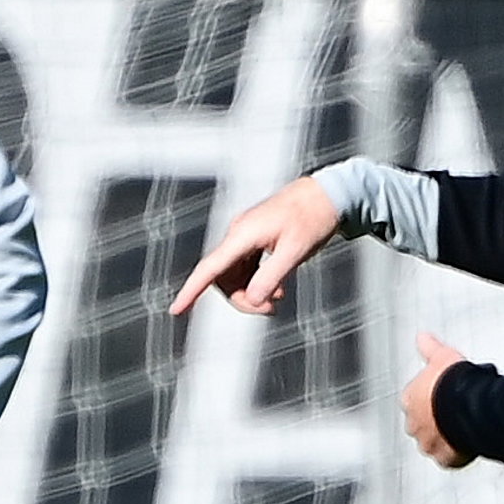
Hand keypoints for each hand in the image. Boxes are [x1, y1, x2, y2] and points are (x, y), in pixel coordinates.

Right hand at [171, 176, 342, 317]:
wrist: (327, 194)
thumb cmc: (313, 217)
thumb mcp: (295, 251)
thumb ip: (272, 277)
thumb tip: (253, 300)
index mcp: (244, 234)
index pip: (210, 268)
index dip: (192, 290)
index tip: (177, 310)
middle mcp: (238, 234)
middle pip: (223, 278)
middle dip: (242, 299)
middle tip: (272, 308)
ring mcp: (245, 237)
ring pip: (234, 276)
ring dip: (252, 292)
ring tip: (279, 298)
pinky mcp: (254, 240)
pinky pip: (245, 269)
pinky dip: (257, 282)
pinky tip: (279, 288)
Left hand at [403, 331, 472, 467]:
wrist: (466, 405)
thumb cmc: (452, 380)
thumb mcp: (442, 355)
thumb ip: (430, 348)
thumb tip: (422, 336)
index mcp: (409, 399)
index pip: (416, 400)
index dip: (432, 398)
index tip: (445, 395)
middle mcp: (413, 424)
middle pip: (423, 424)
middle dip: (436, 420)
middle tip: (456, 413)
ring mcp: (427, 443)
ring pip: (434, 442)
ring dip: (445, 437)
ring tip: (465, 429)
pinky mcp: (443, 458)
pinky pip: (448, 458)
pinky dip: (456, 454)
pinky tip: (468, 445)